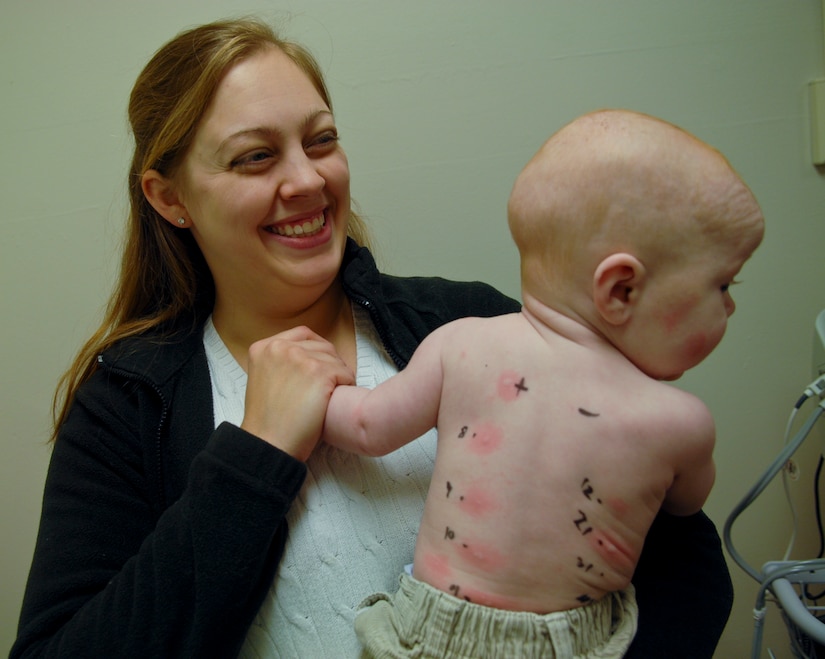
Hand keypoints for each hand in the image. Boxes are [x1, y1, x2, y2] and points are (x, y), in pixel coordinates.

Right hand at [241, 326, 354, 460]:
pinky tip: (336, 399)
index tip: (321, 365)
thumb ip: (281, 361)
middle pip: (322, 345)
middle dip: (330, 364)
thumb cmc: (270, 420)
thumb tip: (310, 354)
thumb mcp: (265, 378)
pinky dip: (346, 385)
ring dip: (339, 376)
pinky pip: (345, 372)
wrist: (269, 443)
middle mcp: (280, 347)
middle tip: (330, 384)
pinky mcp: (319, 372)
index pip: (303, 334)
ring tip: (332, 394)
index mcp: (264, 347)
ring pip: (335, 359)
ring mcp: (300, 358)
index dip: (317, 350)